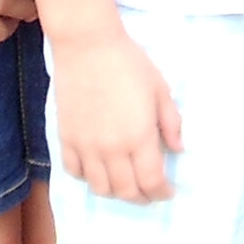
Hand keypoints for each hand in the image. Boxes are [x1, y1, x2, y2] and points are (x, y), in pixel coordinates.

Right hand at [51, 27, 182, 202]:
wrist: (88, 46)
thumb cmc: (129, 63)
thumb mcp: (160, 89)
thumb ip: (171, 123)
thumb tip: (177, 149)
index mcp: (139, 136)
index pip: (151, 181)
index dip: (161, 192)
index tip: (168, 192)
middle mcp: (112, 149)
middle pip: (126, 191)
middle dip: (141, 197)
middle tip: (150, 193)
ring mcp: (86, 146)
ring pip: (99, 188)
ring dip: (115, 193)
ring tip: (125, 185)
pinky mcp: (66, 139)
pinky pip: (74, 172)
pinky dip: (87, 179)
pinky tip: (97, 171)